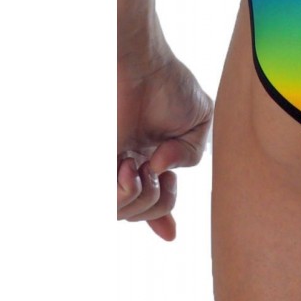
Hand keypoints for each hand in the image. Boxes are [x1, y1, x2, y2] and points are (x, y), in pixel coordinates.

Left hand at [118, 49, 213, 239]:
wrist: (142, 65)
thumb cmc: (170, 86)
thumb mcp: (200, 123)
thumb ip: (191, 156)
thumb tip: (160, 174)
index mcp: (154, 157)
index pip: (155, 198)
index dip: (160, 219)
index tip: (169, 234)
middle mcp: (132, 165)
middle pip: (145, 211)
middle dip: (159, 203)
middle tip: (158, 169)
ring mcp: (113, 167)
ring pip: (125, 212)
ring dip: (142, 196)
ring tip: (139, 165)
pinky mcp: (100, 163)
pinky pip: (109, 200)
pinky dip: (124, 191)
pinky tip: (129, 168)